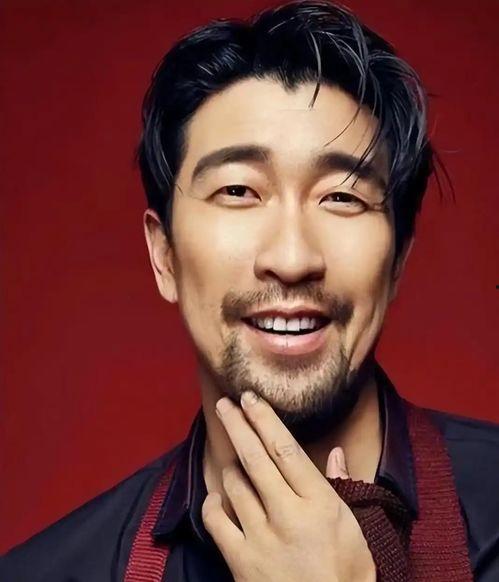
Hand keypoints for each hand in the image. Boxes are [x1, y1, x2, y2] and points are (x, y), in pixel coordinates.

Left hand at [201, 390, 375, 581]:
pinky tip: (217, 497)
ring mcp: (261, 538)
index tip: (250, 399)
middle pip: (255, 458)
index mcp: (320, 504)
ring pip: (235, 485)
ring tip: (234, 460)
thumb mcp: (355, 531)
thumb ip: (342, 488)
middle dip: (238, 425)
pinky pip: (216, 522)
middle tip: (224, 404)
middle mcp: (288, 515)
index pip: (286, 450)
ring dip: (231, 467)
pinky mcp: (241, 562)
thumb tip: (336, 453)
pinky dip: (214, 504)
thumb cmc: (346, 576)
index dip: (265, 420)